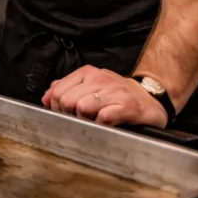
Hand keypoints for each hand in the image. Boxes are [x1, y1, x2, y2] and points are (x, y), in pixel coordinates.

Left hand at [41, 65, 168, 127]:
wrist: (151, 98)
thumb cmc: (117, 94)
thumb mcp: (90, 85)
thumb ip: (66, 88)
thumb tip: (45, 98)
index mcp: (86, 73)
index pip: (57, 91)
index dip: (55, 107)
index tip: (65, 115)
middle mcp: (98, 79)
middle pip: (66, 100)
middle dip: (68, 115)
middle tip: (79, 120)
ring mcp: (113, 92)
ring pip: (81, 107)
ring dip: (84, 120)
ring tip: (94, 121)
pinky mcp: (127, 106)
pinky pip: (102, 118)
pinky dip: (101, 125)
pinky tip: (107, 125)